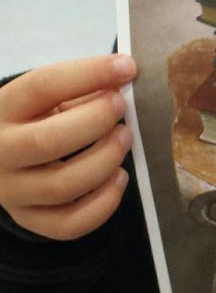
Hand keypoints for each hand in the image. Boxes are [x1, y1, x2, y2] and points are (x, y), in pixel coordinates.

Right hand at [0, 55, 137, 239]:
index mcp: (3, 109)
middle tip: (122, 109)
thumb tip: (123, 78)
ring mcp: (12, 191)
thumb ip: (80, 89)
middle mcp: (0, 152)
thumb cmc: (34, 120)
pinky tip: (119, 179)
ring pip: (62, 186)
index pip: (43, 86)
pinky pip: (68, 224)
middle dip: (96, 122)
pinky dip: (103, 205)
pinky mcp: (29, 219)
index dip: (90, 74)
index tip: (127, 68)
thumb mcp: (45, 98)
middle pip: (48, 141)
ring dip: (104, 161)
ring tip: (123, 140)